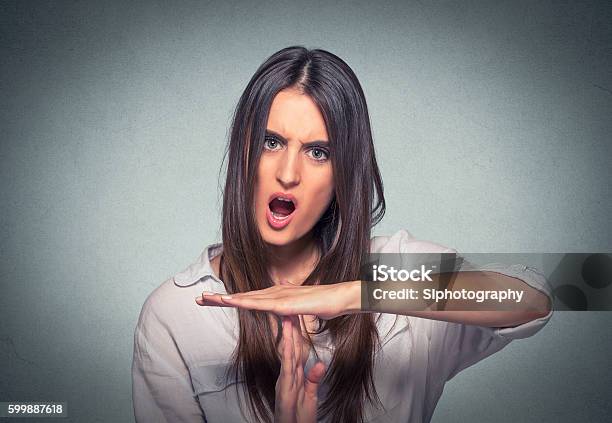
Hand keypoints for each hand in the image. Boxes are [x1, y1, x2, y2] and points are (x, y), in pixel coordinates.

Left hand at [195, 280, 360, 319]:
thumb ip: (293, 310)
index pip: (250, 299)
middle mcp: (275, 292)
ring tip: (206, 299)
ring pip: (248, 298)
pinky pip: (261, 304)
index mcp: (278, 296)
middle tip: (199, 299)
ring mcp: (280, 297)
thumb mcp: (304, 310)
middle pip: (243, 296)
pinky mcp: (285, 304)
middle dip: (220, 298)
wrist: (343, 298)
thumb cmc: (327, 303)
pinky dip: (244, 302)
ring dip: (226, 298)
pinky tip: (230, 301)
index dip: (231, 300)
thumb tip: (287, 311)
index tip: (213, 301)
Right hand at [275, 315, 325, 422]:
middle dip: (290, 327)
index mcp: (293, 374)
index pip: (296, 349)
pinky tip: (288, 342)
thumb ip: (314, 379)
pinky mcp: (285, 388)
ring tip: (287, 317)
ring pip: (286, 353)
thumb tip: (320, 363)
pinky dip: (287, 354)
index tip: (297, 316)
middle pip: (290, 346)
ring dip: (287, 335)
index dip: (296, 332)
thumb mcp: (310, 395)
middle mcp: (287, 374)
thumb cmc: (298, 417)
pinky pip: (287, 368)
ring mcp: (284, 380)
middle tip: (290, 307)